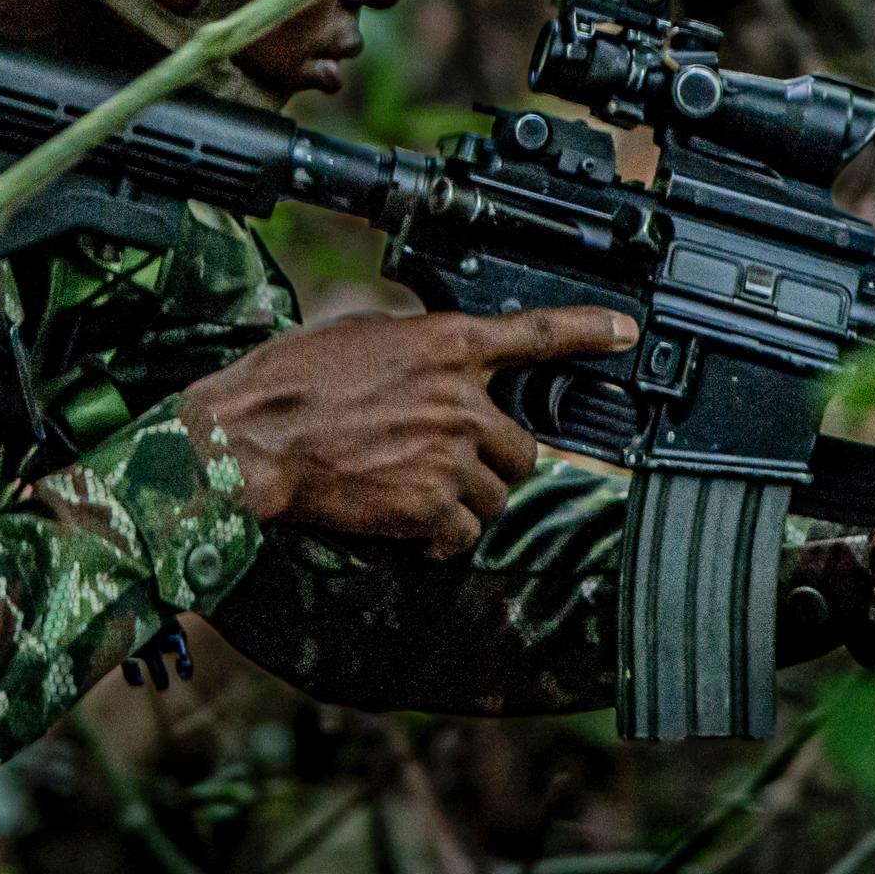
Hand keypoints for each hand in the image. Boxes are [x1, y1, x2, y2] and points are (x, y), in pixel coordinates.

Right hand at [177, 307, 635, 556]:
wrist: (249, 440)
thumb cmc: (287, 383)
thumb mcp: (360, 336)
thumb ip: (417, 348)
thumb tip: (435, 362)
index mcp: (445, 344)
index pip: (537, 334)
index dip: (589, 332)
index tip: (625, 333)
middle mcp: (460, 399)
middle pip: (522, 447)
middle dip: (494, 463)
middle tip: (449, 465)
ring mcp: (450, 455)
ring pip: (495, 496)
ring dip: (465, 503)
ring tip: (414, 495)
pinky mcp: (430, 507)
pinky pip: (463, 535)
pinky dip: (439, 541)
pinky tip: (407, 530)